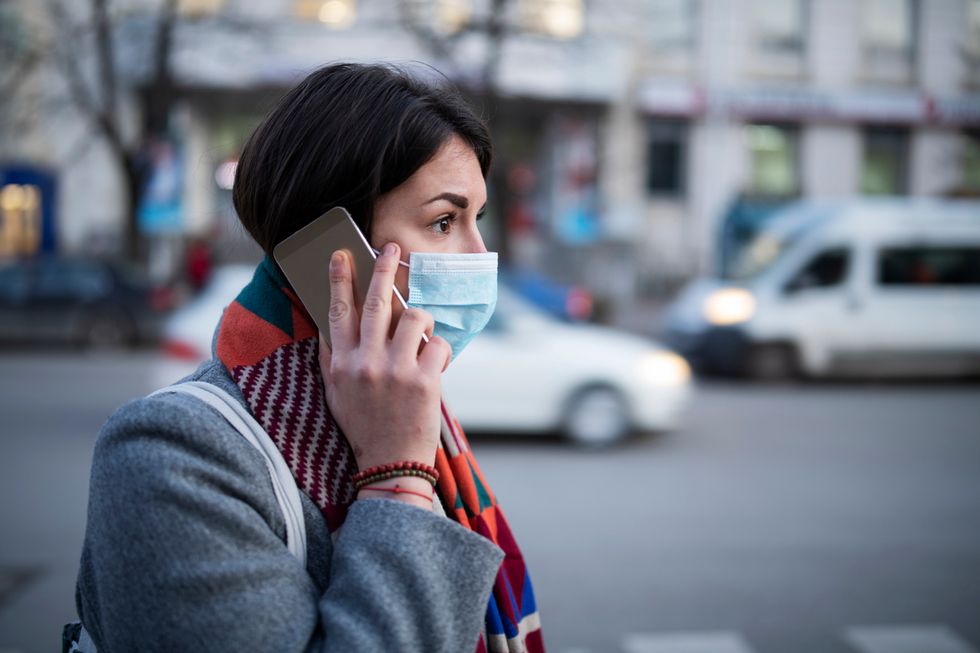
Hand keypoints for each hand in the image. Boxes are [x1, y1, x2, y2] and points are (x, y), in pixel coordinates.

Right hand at [317, 243, 450, 492]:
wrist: (390, 465)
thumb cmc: (364, 426)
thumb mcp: (336, 393)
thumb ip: (333, 358)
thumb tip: (329, 321)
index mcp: (341, 364)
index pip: (338, 312)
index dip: (339, 279)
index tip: (341, 255)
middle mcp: (365, 363)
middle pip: (376, 303)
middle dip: (383, 269)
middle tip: (390, 246)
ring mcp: (396, 371)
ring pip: (414, 317)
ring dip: (422, 319)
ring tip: (422, 334)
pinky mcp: (425, 381)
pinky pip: (438, 344)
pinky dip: (440, 349)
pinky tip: (436, 365)